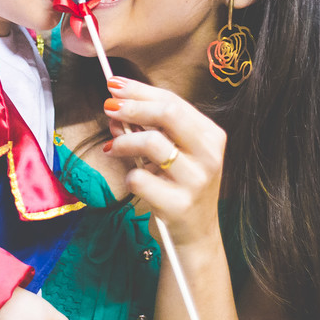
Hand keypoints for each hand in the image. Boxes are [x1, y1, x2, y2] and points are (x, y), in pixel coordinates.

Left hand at [101, 77, 225, 245]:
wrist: (195, 235)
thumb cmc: (181, 186)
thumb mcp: (176, 153)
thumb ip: (151, 128)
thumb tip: (117, 104)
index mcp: (211, 136)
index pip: (174, 101)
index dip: (140, 90)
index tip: (114, 84)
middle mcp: (208, 156)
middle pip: (168, 113)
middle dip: (132, 106)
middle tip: (108, 107)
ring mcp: (195, 181)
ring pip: (152, 142)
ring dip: (124, 141)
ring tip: (112, 147)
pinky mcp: (177, 204)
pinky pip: (140, 178)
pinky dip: (128, 175)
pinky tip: (130, 178)